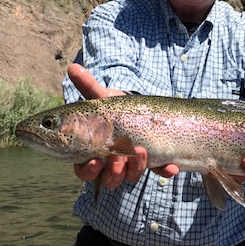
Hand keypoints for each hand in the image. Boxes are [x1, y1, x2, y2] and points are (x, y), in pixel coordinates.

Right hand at [67, 64, 178, 186]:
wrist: (141, 107)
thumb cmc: (115, 107)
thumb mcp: (103, 98)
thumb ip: (88, 87)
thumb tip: (73, 66)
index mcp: (92, 151)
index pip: (84, 169)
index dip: (88, 169)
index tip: (94, 160)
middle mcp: (111, 163)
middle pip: (107, 179)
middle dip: (113, 171)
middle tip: (118, 157)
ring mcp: (133, 164)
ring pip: (130, 177)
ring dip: (135, 168)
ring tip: (140, 150)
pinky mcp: (153, 162)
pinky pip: (158, 172)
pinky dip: (165, 170)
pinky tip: (172, 167)